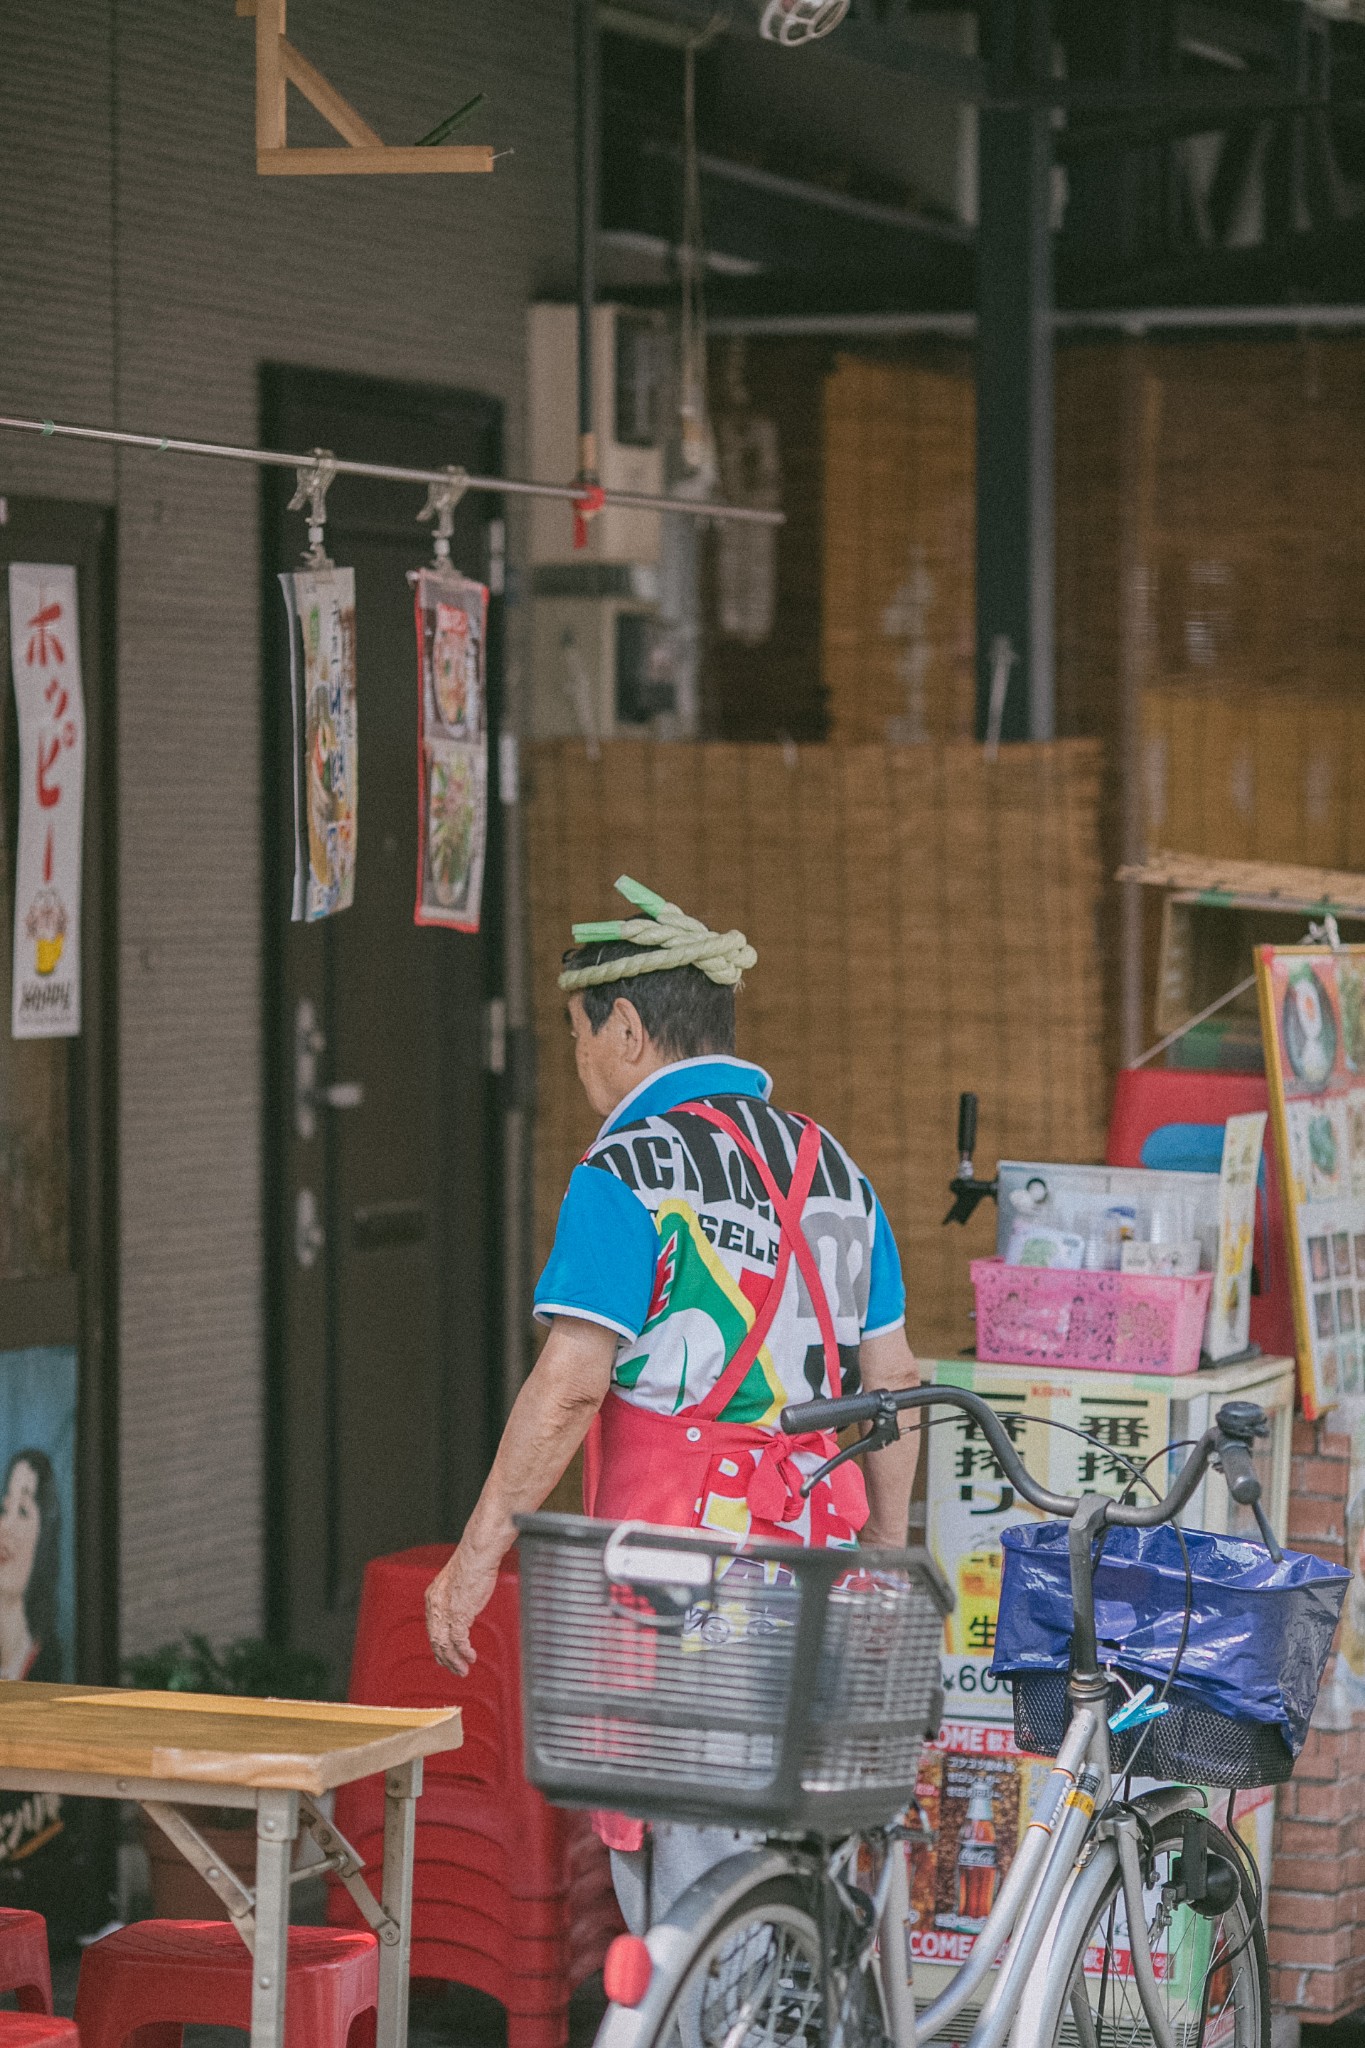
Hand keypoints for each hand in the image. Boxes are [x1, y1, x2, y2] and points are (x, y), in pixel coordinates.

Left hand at [425, 1545, 499, 1676]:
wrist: (477, 1554)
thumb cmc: (472, 1563)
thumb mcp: (457, 1584)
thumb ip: (456, 1600)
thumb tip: (464, 1611)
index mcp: (433, 1597)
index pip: (432, 1629)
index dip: (439, 1646)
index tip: (446, 1657)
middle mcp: (435, 1606)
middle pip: (435, 1641)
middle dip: (446, 1659)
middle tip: (456, 1669)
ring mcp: (446, 1611)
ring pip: (445, 1645)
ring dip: (454, 1661)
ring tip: (463, 1670)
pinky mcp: (459, 1614)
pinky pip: (459, 1640)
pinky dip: (464, 1652)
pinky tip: (471, 1657)